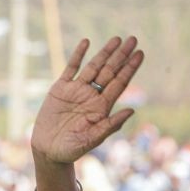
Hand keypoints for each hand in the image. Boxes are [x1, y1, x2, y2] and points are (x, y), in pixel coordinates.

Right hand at [31, 36, 143, 163]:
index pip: (120, 83)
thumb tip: (131, 110)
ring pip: (94, 67)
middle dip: (122, 55)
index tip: (140, 54)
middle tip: (133, 39)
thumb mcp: (92, 139)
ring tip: (117, 39)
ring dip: (105, 53)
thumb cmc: (73, 149)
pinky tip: (87, 42)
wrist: (49, 151)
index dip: (130, 68)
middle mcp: (92, 96)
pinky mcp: (60, 89)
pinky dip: (78, 55)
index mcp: (102, 107)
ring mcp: (77, 91)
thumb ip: (110, 125)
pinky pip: (71, 68)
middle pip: (110, 71)